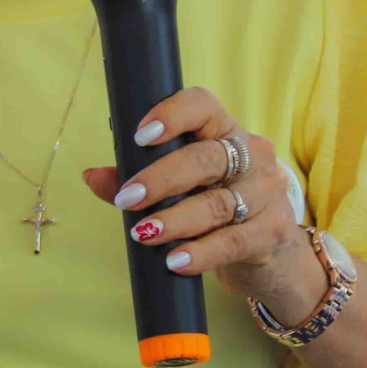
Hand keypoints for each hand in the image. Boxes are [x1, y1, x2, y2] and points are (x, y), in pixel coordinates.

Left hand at [82, 86, 323, 324]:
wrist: (273, 254)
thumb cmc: (218, 208)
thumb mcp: (184, 189)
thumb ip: (140, 179)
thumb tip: (93, 176)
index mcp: (225, 133)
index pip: (204, 106)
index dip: (172, 115)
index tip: (140, 136)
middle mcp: (252, 156)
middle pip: (207, 158)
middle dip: (161, 178)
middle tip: (128, 199)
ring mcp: (266, 194)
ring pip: (217, 203)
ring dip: (174, 219)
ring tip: (143, 234)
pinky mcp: (272, 232)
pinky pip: (233, 241)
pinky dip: (200, 252)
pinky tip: (175, 260)